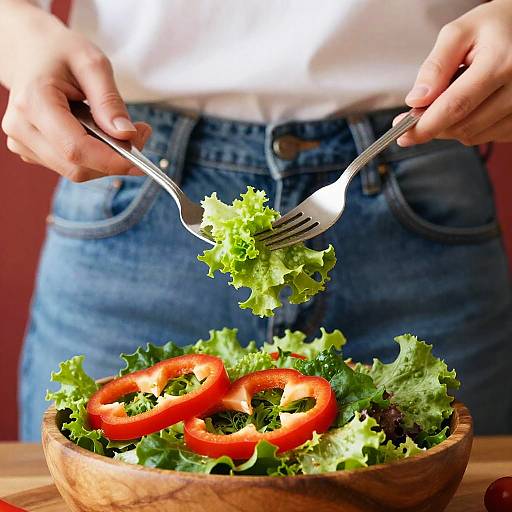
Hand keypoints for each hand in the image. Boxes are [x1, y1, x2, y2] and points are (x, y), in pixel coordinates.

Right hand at [0, 1, 150, 180]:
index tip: (140, 161)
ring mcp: (23, 143)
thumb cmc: (60, 53)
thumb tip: (126, 135)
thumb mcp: (92, 63)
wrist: (29, 51)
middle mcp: (21, 128)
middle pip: (77, 167)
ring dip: (106, 160)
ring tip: (121, 131)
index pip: (75, 149)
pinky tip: (100, 135)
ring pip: (76, 172)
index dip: (111, 161)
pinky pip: (70, 167)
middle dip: (114, 161)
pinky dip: (94, 158)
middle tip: (140, 135)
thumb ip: (109, 101)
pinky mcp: (31, 151)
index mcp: (33, 102)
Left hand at [394, 0, 511, 146]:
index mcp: (501, 63)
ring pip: (473, 136)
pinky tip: (471, 106)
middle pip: (462, 126)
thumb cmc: (494, 27)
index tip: (403, 134)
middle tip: (419, 112)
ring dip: (451, 127)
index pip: (455, 106)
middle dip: (433, 125)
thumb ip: (435, 67)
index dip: (425, 126)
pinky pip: (486, 136)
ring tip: (453, 98)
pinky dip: (470, 127)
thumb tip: (416, 101)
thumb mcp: (458, 33)